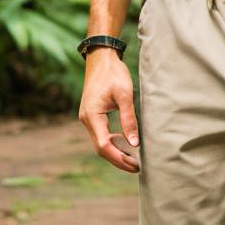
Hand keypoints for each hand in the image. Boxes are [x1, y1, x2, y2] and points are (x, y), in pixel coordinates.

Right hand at [78, 48, 140, 173]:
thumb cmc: (114, 73)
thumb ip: (129, 119)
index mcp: (92, 116)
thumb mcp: (125, 95)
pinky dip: (112, 142)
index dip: (119, 159)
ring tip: (133, 159)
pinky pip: (101, 134)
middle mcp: (87, 119)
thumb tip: (135, 144)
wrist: (101, 57)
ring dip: (115, 152)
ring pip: (100, 142)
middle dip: (118, 159)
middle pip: (101, 148)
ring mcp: (88, 117)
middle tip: (137, 167)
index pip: (104, 146)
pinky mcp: (93, 114)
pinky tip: (125, 144)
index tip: (135, 165)